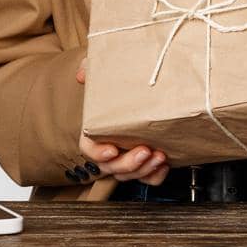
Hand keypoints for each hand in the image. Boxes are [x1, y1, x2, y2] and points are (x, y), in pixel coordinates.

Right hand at [76, 57, 169, 184]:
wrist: (144, 86)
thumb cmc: (118, 84)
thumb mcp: (103, 71)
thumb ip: (90, 69)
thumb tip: (82, 74)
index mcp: (96, 131)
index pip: (88, 149)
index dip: (97, 153)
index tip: (111, 150)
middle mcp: (110, 147)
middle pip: (111, 166)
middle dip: (128, 163)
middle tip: (144, 151)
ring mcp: (127, 156)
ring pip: (129, 175)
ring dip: (144, 169)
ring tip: (159, 156)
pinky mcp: (146, 161)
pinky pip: (148, 177)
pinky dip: (155, 175)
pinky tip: (165, 164)